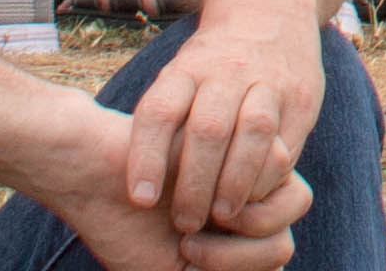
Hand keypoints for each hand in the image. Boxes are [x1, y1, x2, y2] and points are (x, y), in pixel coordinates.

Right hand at [37, 110, 294, 270]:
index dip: (241, 267)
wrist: (95, 177)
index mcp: (237, 238)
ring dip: (236, 221)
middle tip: (186, 241)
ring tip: (186, 217)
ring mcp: (248, 169)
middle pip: (283, 244)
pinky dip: (232, 185)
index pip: (273, 262)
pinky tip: (192, 186)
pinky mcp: (242, 129)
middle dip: (236, 255)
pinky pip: (278, 163)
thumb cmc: (126, 228)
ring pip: (291, 204)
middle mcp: (249, 204)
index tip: (186, 258)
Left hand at [116, 0, 324, 251]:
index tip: (141, 200)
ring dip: (235, 183)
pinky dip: (268, 175)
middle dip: (194, 184)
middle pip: (208, 130)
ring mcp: (269, 80)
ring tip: (222, 218)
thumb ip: (164, 119)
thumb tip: (136, 183)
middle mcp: (227, 70)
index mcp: (186, 67)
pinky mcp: (302, 96)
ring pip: (253, 133)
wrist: (271, 7)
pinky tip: (254, 196)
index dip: (147, 157)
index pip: (160, 111)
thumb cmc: (211, 63)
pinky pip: (287, 141)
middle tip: (184, 224)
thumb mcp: (179, 74)